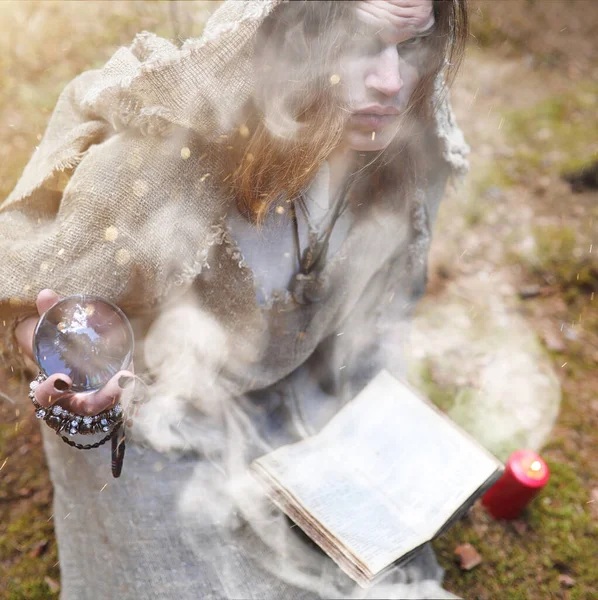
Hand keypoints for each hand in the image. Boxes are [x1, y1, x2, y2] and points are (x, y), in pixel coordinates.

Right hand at [15, 289, 134, 415]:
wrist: (74, 372)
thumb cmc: (58, 353)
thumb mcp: (50, 338)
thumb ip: (48, 318)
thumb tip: (47, 294)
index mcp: (50, 391)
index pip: (45, 396)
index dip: (50, 391)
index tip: (61, 380)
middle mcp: (73, 403)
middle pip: (88, 407)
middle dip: (102, 398)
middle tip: (119, 380)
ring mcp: (95, 403)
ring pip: (110, 404)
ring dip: (120, 391)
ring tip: (129, 375)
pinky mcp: (112, 398)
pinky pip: (122, 395)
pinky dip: (126, 385)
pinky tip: (130, 373)